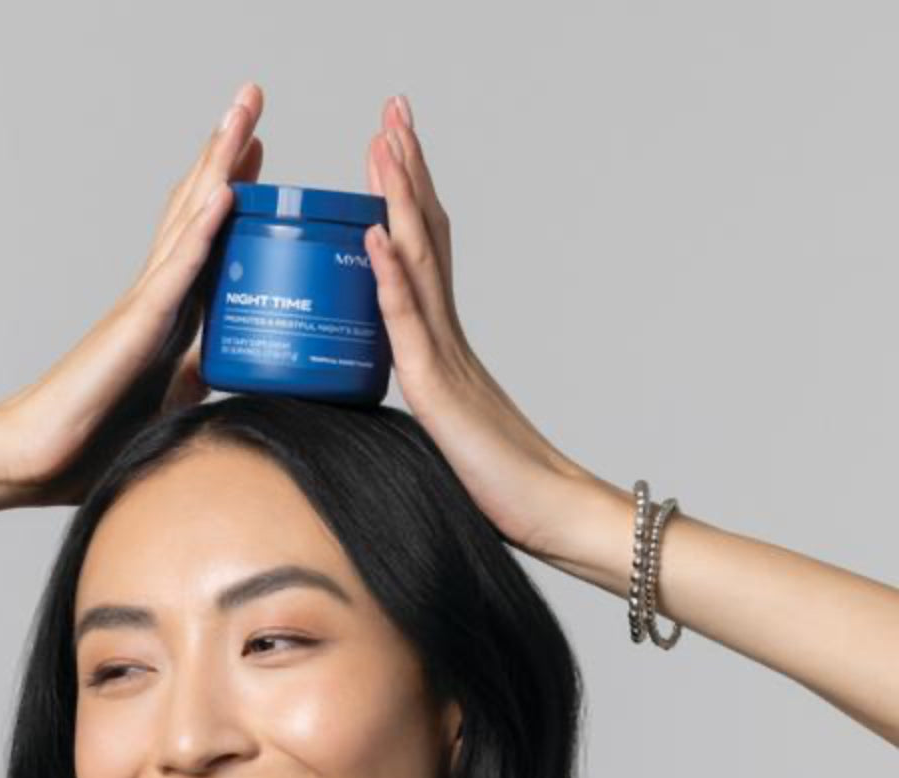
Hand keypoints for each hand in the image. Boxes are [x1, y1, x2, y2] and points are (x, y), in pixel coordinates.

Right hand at [0, 82, 266, 504]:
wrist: (41, 459)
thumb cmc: (96, 438)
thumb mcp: (168, 403)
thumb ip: (192, 379)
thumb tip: (227, 376)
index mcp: (166, 316)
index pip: (204, 240)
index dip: (229, 194)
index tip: (256, 160)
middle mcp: (155, 297)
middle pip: (195, 210)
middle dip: (226, 155)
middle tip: (251, 103)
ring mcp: (144, 306)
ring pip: (188, 220)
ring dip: (218, 165)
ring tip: (242, 112)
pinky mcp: (136, 327)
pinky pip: (177, 271)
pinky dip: (203, 230)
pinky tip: (226, 192)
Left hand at [363, 96, 602, 562]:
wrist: (552, 513)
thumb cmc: (505, 484)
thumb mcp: (450, 430)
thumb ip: (426, 399)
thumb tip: (400, 391)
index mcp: (447, 344)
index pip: (425, 254)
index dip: (409, 198)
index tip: (392, 147)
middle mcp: (450, 336)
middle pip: (426, 237)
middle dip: (405, 172)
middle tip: (393, 111)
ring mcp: (448, 357)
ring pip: (419, 264)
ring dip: (399, 199)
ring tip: (383, 142)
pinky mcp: (440, 391)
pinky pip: (410, 325)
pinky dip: (393, 276)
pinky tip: (378, 234)